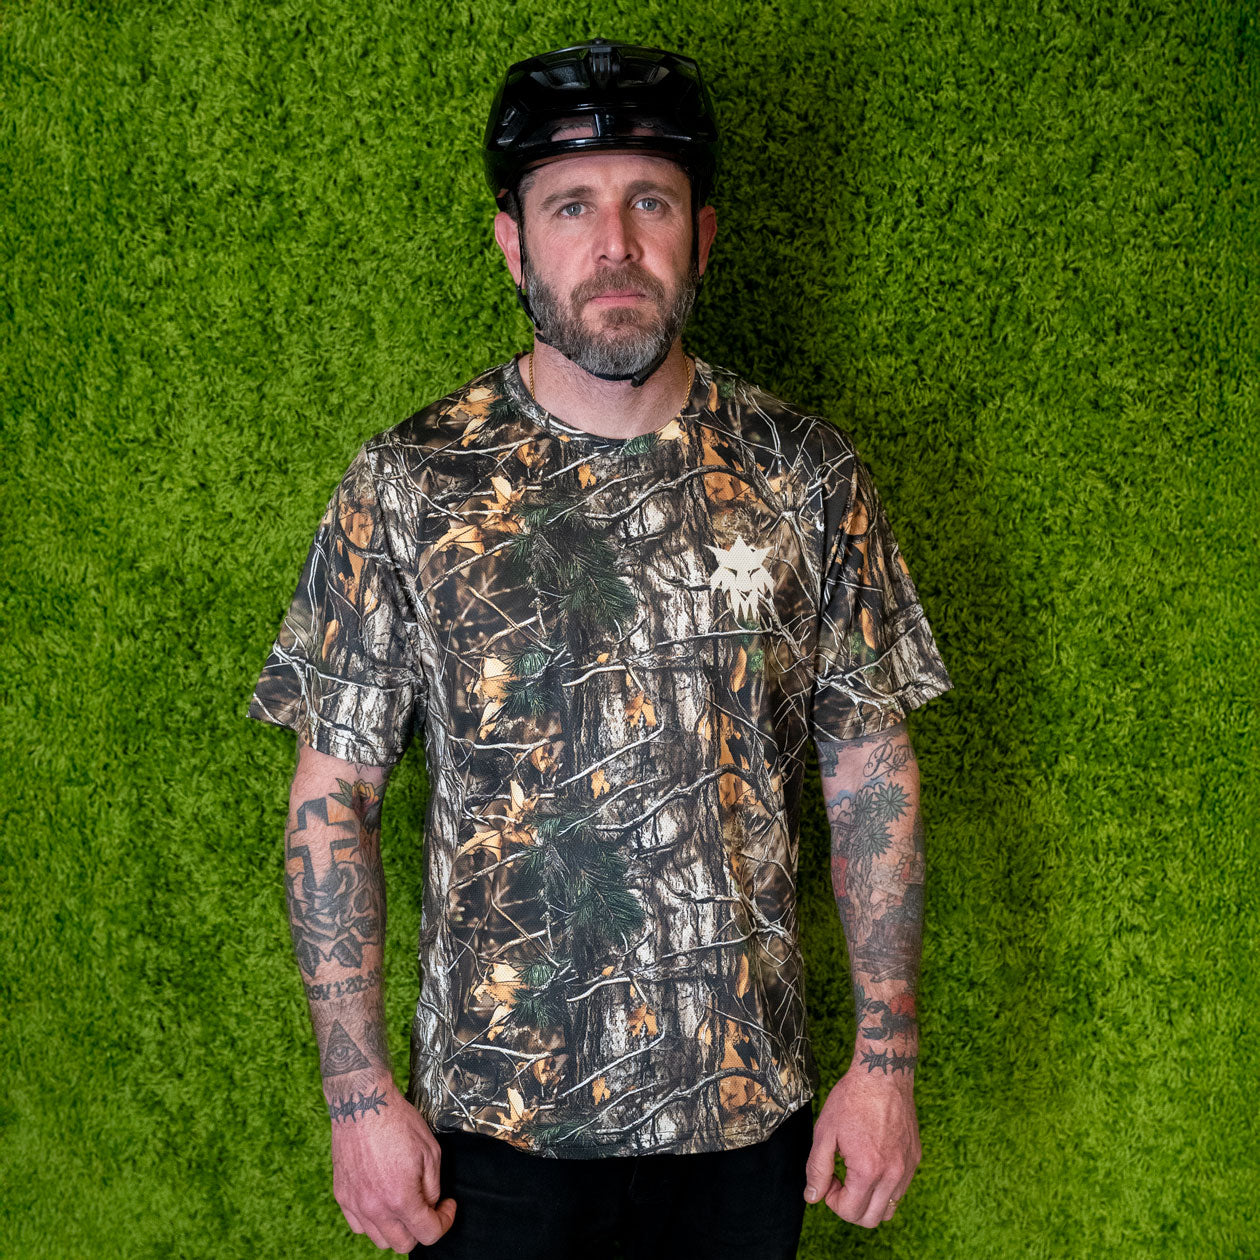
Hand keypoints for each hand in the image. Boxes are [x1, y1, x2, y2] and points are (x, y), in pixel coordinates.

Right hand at [329, 1079, 456, 1252]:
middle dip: (420, 1230)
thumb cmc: (398, 1122)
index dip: (444, 1222)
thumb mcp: (430, 1151)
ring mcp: (355, 1204)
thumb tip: (430, 1205)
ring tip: (404, 1203)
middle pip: (402, 1244)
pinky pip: (359, 1225)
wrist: (363, 1104)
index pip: (428, 1234)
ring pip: (379, 1239)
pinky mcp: (342, 1196)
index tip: (447, 1206)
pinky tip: (383, 1201)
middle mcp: (375, 1208)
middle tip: (427, 1207)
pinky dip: (374, 1221)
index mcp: (400, 1198)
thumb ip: (432, 1187)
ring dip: (397, 1228)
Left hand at [802, 1068, 919, 1228]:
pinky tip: (870, 1161)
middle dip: (850, 1207)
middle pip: (872, 1219)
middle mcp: (893, 1175)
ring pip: (889, 1208)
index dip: (832, 1200)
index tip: (828, 1178)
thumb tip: (813, 1197)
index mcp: (869, 1170)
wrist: (883, 1074)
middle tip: (839, 1180)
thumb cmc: (852, 1099)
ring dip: (869, 1200)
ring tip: (855, 1172)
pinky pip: (900, 1189)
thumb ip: (817, 1169)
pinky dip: (883, 1187)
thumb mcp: (825, 1132)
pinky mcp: (915, 1159)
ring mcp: (907, 1168)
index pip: (850, 1212)